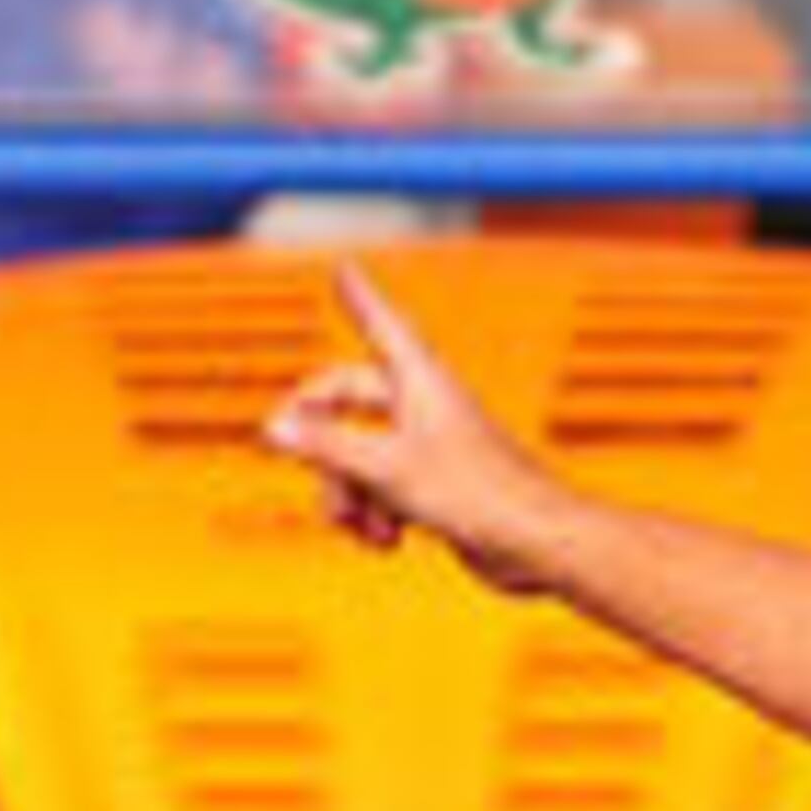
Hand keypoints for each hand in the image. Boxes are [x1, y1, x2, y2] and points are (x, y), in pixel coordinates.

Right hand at [263, 264, 563, 590]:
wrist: (534, 542)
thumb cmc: (480, 495)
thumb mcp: (386, 467)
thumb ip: (327, 446)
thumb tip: (276, 427)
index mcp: (420, 381)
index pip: (381, 324)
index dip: (360, 297)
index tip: (344, 269)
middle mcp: (423, 406)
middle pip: (350, 402)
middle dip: (323, 441)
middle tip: (296, 458)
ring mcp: (427, 447)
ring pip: (359, 455)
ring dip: (348, 491)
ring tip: (359, 522)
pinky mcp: (433, 487)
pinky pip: (380, 489)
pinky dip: (373, 513)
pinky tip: (385, 539)